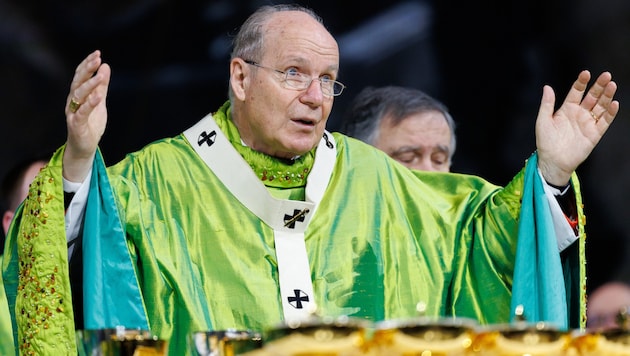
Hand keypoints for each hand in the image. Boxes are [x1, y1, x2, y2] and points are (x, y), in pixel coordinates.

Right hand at [63, 50, 110, 181]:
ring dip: (90, 84)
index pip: (80, 75)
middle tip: (97, 58)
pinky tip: (98, 96)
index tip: (97, 53)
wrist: (85, 146)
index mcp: (77, 94)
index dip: (87, 64)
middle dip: (87, 69)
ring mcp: (73, 112)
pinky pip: (83, 112)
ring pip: (79, 95)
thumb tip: (105, 66)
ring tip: (100, 76)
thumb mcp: (99, 101)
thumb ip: (102, 86)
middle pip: (78, 82)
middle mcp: (73, 101)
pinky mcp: (77, 124)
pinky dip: (90, 103)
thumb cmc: (91, 123)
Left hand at [536, 70, 618, 185]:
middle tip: (606, 75)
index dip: (581, 82)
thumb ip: (547, 104)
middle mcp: (579, 114)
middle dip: (599, 86)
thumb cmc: (545, 142)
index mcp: (567, 109)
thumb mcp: (543, 121)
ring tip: (612, 85)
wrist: (552, 161)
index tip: (586, 73)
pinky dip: (610, 113)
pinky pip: (605, 121)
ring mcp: (588, 123)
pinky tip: (614, 103)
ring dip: (607, 96)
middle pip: (592, 96)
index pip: (576, 92)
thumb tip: (547, 87)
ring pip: (601, 106)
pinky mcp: (595, 134)